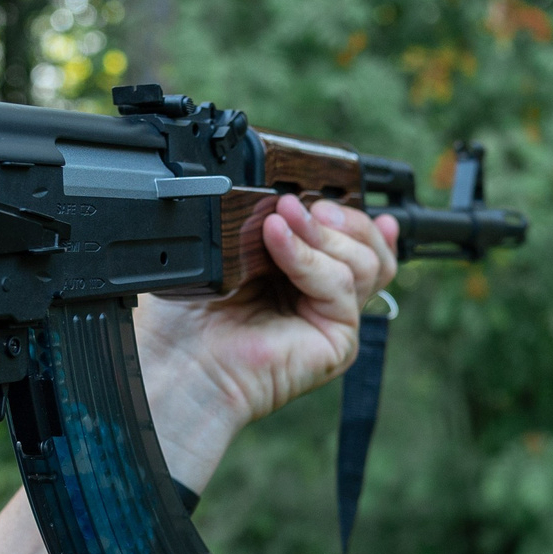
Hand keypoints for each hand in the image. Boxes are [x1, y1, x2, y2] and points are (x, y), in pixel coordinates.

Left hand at [134, 195, 400, 490]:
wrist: (181, 361)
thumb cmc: (191, 317)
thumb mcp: (231, 253)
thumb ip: (267, 224)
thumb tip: (293, 200)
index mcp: (305, 277)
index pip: (355, 241)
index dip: (354, 214)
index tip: (325, 192)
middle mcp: (325, 300)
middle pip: (371, 248)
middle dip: (341, 217)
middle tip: (295, 205)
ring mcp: (335, 321)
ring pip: (365, 262)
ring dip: (322, 234)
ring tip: (279, 221)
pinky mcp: (338, 341)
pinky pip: (341, 284)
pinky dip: (309, 256)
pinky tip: (276, 239)